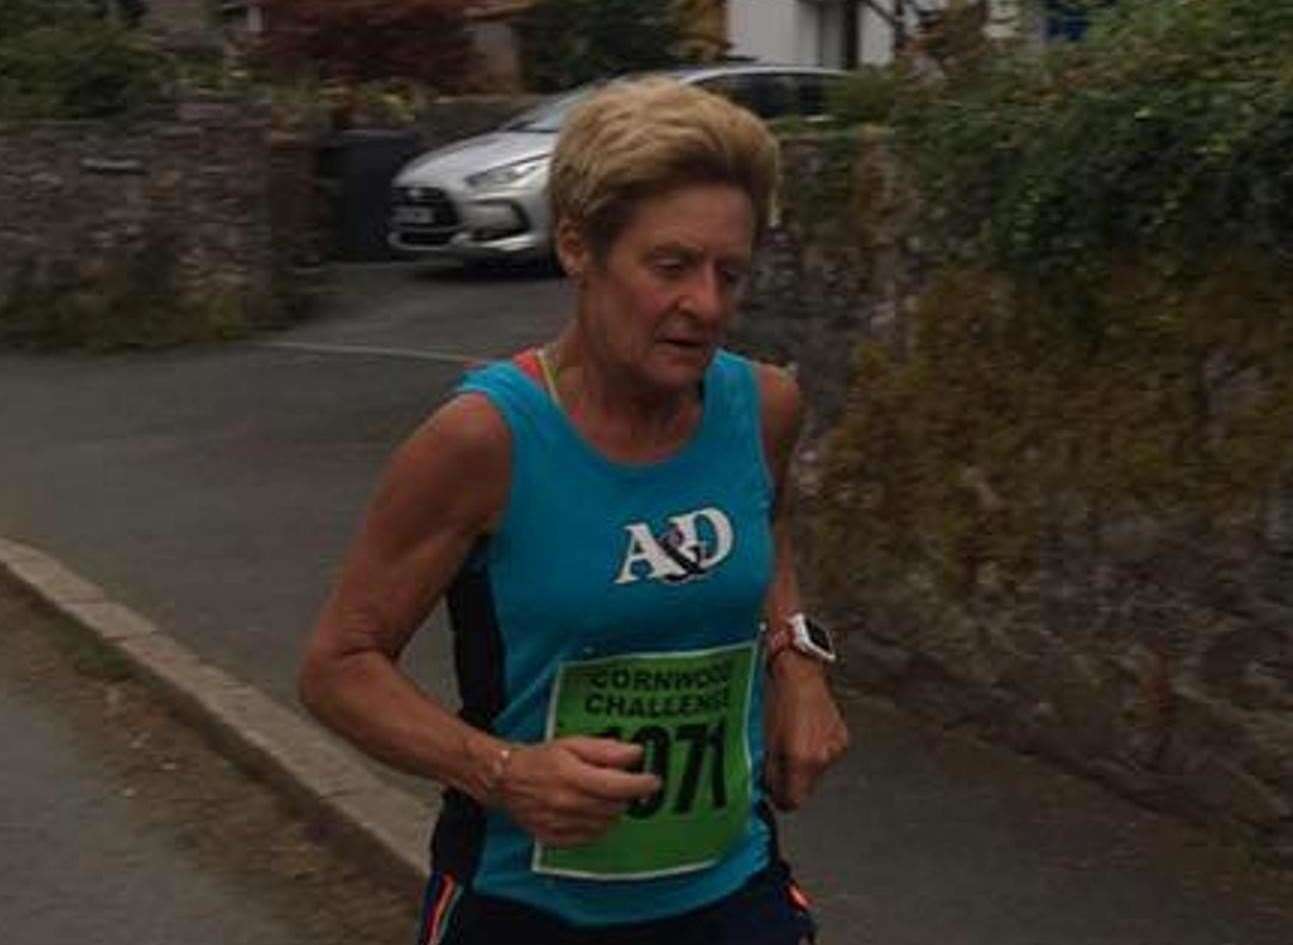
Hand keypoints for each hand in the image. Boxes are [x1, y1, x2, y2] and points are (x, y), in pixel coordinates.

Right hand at [496, 737, 661, 847]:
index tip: (654, 781)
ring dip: (611, 810)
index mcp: (571, 776)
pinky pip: (590, 836)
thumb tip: (636, 754)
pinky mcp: (555, 838)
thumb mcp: (573, 744)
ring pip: (605, 823)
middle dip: (625, 795)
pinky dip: (596, 825)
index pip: (617, 786)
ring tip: (603, 795)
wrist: (506, 780)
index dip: (640, 784)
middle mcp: (567, 803)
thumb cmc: (542, 758)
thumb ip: (606, 750)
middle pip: (614, 806)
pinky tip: (589, 811)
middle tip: (623, 783)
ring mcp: (560, 824)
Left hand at [764, 655, 849, 810]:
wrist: (799, 667)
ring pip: (815, 772)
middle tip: (777, 764)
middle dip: (791, 781)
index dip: (779, 798)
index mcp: (800, 758)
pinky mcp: (842, 739)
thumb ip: (768, 769)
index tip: (771, 791)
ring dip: (803, 765)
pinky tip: (804, 732)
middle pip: (805, 790)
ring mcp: (835, 748)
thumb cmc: (776, 695)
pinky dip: (814, 751)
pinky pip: (825, 756)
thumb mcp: (764, 737)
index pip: (792, 801)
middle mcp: (821, 757)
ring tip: (790, 741)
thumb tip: (767, 787)